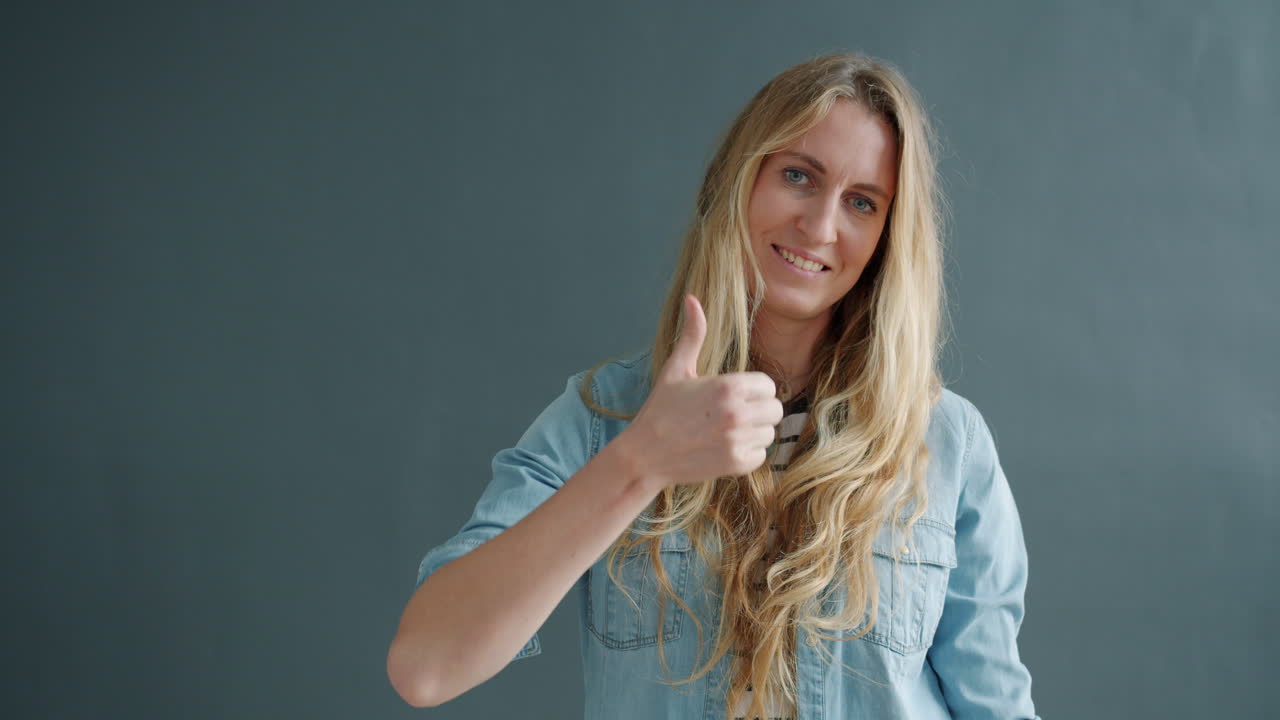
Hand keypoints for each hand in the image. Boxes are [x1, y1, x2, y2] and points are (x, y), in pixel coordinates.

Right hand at [620, 294, 784, 488]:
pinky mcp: (736, 464)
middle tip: (732, 415)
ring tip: (726, 432)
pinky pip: (760, 455)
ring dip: (753, 433)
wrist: (644, 455)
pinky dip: (746, 454)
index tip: (734, 396)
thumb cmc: (660, 410)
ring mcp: (737, 440)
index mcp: (728, 386)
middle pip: (775, 409)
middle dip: (758, 411)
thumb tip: (692, 299)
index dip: (753, 390)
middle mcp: (737, 413)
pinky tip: (723, 448)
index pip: (768, 385)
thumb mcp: (676, 369)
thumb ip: (693, 334)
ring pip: (769, 433)